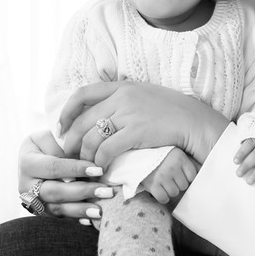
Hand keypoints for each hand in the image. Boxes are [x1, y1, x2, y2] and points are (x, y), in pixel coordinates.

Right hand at [18, 130, 115, 226]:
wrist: (30, 162)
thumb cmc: (43, 146)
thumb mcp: (45, 137)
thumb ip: (59, 144)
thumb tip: (78, 156)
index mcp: (28, 164)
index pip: (54, 167)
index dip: (75, 168)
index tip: (98, 169)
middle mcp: (27, 186)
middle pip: (55, 192)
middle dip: (82, 192)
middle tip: (105, 191)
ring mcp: (34, 202)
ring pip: (57, 208)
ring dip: (80, 210)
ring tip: (101, 210)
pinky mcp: (43, 212)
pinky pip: (60, 218)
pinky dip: (76, 219)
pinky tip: (91, 220)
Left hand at [57, 81, 229, 167]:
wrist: (194, 122)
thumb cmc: (172, 113)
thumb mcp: (144, 97)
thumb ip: (123, 101)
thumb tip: (103, 113)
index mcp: (122, 86)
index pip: (83, 93)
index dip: (67, 111)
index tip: (60, 126)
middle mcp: (122, 97)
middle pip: (84, 120)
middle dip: (71, 140)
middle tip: (69, 154)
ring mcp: (128, 114)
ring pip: (92, 137)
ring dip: (86, 155)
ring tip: (87, 166)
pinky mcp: (136, 132)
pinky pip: (107, 150)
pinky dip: (100, 162)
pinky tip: (102, 169)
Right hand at [141, 147, 197, 207]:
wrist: (136, 156)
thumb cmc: (158, 156)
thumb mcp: (174, 152)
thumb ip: (188, 161)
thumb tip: (203, 172)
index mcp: (179, 157)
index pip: (192, 176)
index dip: (185, 177)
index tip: (178, 173)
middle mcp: (172, 166)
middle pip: (184, 185)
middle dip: (177, 184)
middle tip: (168, 177)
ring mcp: (162, 176)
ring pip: (174, 193)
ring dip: (169, 190)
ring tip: (162, 182)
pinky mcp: (153, 185)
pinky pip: (164, 198)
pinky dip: (162, 197)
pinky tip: (158, 189)